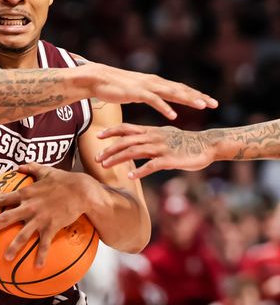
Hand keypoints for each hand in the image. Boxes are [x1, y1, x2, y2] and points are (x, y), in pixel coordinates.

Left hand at [0, 163, 87, 266]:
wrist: (81, 191)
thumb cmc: (64, 180)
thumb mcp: (46, 171)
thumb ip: (31, 168)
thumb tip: (19, 166)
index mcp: (26, 193)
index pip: (5, 198)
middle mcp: (29, 207)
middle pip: (7, 217)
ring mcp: (39, 219)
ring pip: (22, 235)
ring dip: (13, 247)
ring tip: (5, 258)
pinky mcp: (51, 227)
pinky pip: (44, 244)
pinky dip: (41, 256)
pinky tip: (37, 266)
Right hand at [87, 63, 217, 119]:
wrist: (98, 79)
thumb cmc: (115, 87)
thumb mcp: (136, 91)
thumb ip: (149, 95)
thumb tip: (158, 101)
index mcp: (156, 83)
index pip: (181, 89)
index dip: (196, 95)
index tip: (210, 102)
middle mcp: (155, 82)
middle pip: (181, 90)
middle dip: (199, 96)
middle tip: (215, 104)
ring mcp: (146, 86)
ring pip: (172, 93)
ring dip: (188, 99)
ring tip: (202, 106)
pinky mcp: (136, 92)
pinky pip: (153, 101)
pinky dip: (164, 107)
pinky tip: (173, 115)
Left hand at [95, 123, 214, 178]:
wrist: (207, 145)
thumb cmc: (185, 141)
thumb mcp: (164, 135)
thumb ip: (149, 137)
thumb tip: (135, 140)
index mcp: (151, 131)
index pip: (127, 128)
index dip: (111, 131)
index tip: (97, 135)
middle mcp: (153, 137)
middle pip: (126, 141)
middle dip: (109, 149)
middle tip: (96, 158)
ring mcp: (161, 148)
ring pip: (135, 151)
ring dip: (118, 159)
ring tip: (105, 166)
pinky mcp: (170, 159)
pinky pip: (152, 165)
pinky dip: (140, 170)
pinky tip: (130, 176)